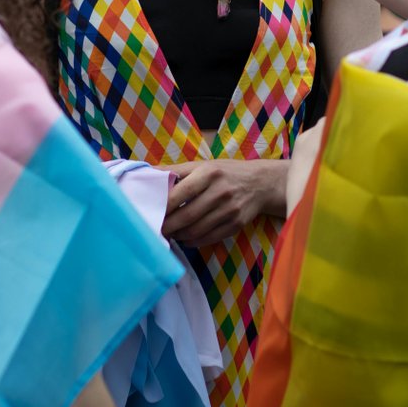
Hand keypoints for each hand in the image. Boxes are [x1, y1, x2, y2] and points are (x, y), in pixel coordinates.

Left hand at [158, 159, 287, 246]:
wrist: (260, 183)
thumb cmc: (225, 172)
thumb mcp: (203, 165)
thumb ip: (176, 171)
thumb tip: (147, 174)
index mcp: (209, 173)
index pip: (180, 193)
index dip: (163, 206)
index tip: (150, 212)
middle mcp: (220, 192)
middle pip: (187, 215)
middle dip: (168, 226)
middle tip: (155, 229)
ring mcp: (230, 210)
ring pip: (196, 230)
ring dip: (178, 235)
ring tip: (169, 233)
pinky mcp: (236, 225)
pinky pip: (209, 238)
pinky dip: (193, 241)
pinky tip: (185, 238)